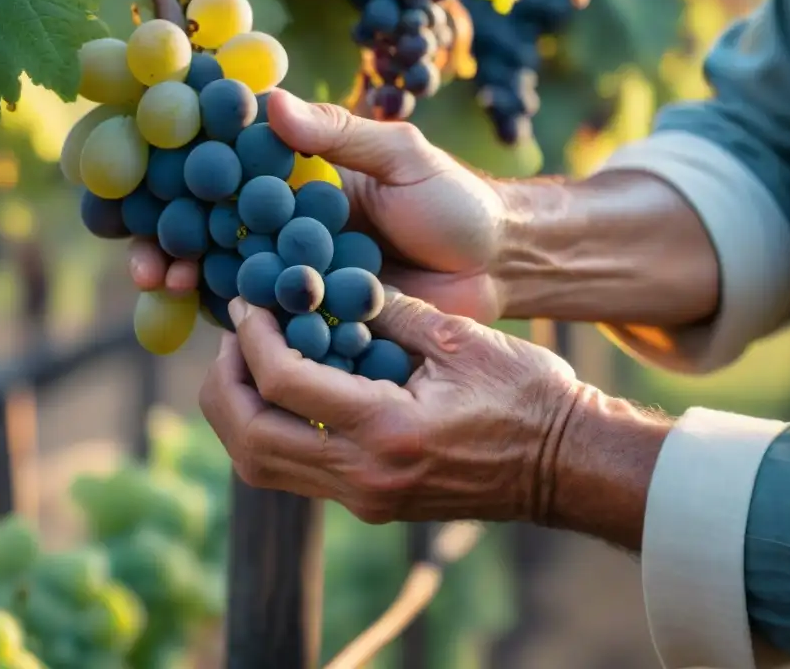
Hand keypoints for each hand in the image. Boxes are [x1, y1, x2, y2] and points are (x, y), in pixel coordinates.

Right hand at [129, 89, 510, 322]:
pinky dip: (239, 321)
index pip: (231, 175)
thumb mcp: (401, 156)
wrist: (498, 266)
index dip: (187, 178)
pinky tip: (212, 322)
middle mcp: (290, 227)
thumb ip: (339, 135)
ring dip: (191, 279)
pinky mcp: (317, 318)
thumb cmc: (455, 201)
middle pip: (216, 231)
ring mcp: (300, 275)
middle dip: (172, 239)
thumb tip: (270, 102)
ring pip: (231, 276)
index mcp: (302, 181)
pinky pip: (270, 320)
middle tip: (145, 254)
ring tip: (163, 282)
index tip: (147, 181)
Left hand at [198, 290, 579, 524]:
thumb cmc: (526, 394)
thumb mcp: (459, 337)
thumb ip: (388, 309)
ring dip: (238, 413)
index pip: (284, 383)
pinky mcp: (369, 505)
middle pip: (251, 439)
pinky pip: (293, 472)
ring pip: (261, 466)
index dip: (252, 338)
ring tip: (244, 362)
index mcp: (388, 429)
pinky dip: (269, 431)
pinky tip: (280, 391)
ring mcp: (364, 499)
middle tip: (231, 337)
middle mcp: (365, 476)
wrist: (565, 466)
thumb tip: (329, 284)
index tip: (246, 305)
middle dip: (225, 382)